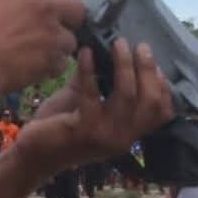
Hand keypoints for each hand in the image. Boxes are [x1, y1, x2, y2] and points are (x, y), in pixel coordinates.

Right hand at [0, 0, 84, 92]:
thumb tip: (26, 0)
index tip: (49, 8)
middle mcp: (44, 9)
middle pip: (78, 9)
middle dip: (69, 20)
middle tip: (54, 29)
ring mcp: (51, 36)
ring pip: (71, 40)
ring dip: (59, 47)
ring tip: (38, 53)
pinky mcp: (52, 60)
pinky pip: (63, 63)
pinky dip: (52, 66)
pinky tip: (34, 66)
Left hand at [15, 41, 173, 173]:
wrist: (33, 154)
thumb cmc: (60, 127)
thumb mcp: (88, 104)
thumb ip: (103, 83)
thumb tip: (114, 49)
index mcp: (129, 133)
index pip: (162, 112)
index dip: (164, 85)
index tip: (155, 63)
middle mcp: (123, 138)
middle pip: (151, 101)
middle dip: (148, 69)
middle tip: (139, 45)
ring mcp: (105, 136)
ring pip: (128, 95)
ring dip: (124, 65)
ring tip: (118, 43)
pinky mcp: (84, 130)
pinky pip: (92, 93)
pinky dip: (89, 69)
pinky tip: (85, 53)